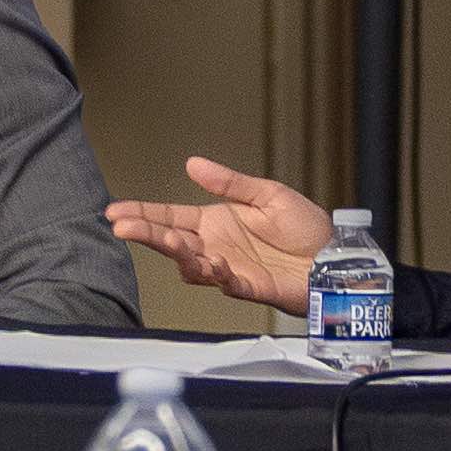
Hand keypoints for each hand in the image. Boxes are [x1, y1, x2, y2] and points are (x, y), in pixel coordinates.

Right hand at [106, 155, 326, 316]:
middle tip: (122, 227)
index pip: (170, 217)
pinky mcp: (250, 287)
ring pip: (191, 265)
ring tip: (170, 240)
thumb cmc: (306, 229)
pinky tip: (213, 262)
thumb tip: (193, 163)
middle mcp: (217, 246)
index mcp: (217, 222)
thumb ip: (230, 183)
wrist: (334, 258)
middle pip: (172, 241)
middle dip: (146, 234)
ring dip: (179, 254)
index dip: (143, 214)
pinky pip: (226, 283)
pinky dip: (217, 273)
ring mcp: (230, 269)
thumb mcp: (268, 194)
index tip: (116, 211)